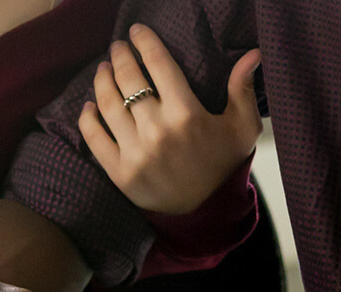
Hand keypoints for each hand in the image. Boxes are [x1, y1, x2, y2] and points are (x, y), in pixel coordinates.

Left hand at [79, 24, 262, 214]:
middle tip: (118, 48)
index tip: (136, 31)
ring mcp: (135, 152)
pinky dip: (87, 118)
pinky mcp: (118, 172)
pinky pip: (94, 138)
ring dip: (102, 80)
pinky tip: (89, 105)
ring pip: (108, 104)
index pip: (159, 64)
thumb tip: (253, 53)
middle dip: (121, 56)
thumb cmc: (222, 163)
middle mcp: (157, 130)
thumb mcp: (242, 128)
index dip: (145, 42)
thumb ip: (243, 89)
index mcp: (186, 114)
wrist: (204, 211)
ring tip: (104, 70)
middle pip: (129, 80)